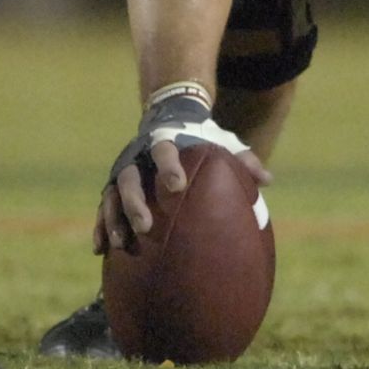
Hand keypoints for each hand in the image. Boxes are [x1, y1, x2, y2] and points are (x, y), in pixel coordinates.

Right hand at [94, 84, 270, 253]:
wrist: (169, 118)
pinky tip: (101, 250)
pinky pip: (103, 207)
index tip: (177, 186)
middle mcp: (138, 155)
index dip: (169, 166)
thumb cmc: (202, 138)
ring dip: (114, 217)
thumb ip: (243, 159)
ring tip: (121, 243)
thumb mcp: (223, 142)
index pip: (163, 150)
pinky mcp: (113, 186)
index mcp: (165, 142)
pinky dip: (101, 226)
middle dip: (135, 201)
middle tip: (146, 225)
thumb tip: (267, 181)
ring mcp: (123, 171)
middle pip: (130, 176)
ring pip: (112, 194)